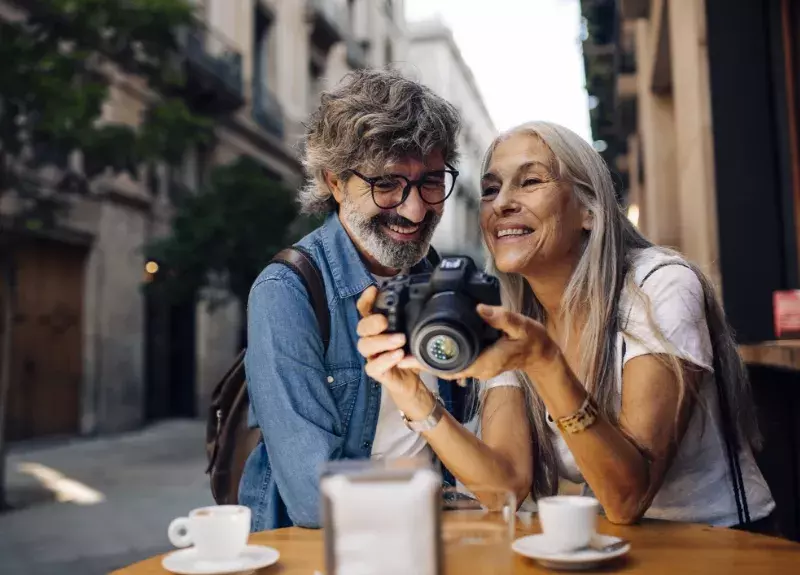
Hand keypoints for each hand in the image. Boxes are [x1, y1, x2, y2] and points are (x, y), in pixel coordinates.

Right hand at [355, 286, 435, 419]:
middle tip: (385, 321)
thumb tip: (427, 303)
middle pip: (361, 327)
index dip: (366, 299)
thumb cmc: (410, 353)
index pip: (365, 310)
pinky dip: (385, 360)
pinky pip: (372, 366)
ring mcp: (371, 356)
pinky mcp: (375, 371)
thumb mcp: (415, 333)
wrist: (410, 380)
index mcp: (378, 326)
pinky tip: (398, 356)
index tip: (373, 290)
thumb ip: (415, 321)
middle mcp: (371, 339)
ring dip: (381, 341)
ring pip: (364, 346)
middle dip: (372, 322)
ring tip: (400, 340)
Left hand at [417, 304, 558, 381]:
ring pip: (446, 368)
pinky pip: (453, 364)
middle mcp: (477, 369)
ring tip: (405, 352)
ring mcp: (477, 368)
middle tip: (396, 354)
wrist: (541, 354)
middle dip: (420, 364)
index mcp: (484, 362)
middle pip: (442, 370)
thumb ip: (501, 317)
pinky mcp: (476, 364)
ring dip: (427, 363)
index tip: (408, 358)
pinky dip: (439, 359)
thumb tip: (480, 309)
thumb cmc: (532, 341)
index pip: (450, 367)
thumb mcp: (521, 326)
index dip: (427, 364)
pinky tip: (427, 350)